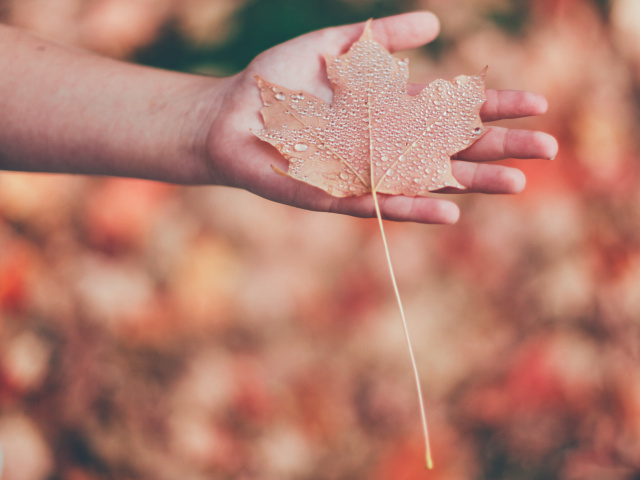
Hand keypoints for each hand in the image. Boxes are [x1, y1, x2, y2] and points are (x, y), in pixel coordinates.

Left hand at [204, 12, 557, 223]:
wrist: (230, 115)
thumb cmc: (275, 82)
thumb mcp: (329, 47)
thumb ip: (379, 38)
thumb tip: (435, 24)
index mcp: (387, 109)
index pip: (451, 108)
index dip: (493, 105)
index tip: (537, 103)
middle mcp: (384, 143)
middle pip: (452, 147)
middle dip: (499, 147)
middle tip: (548, 149)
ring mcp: (364, 171)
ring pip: (427, 180)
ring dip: (471, 183)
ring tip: (516, 184)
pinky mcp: (338, 194)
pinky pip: (381, 202)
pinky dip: (414, 205)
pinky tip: (450, 211)